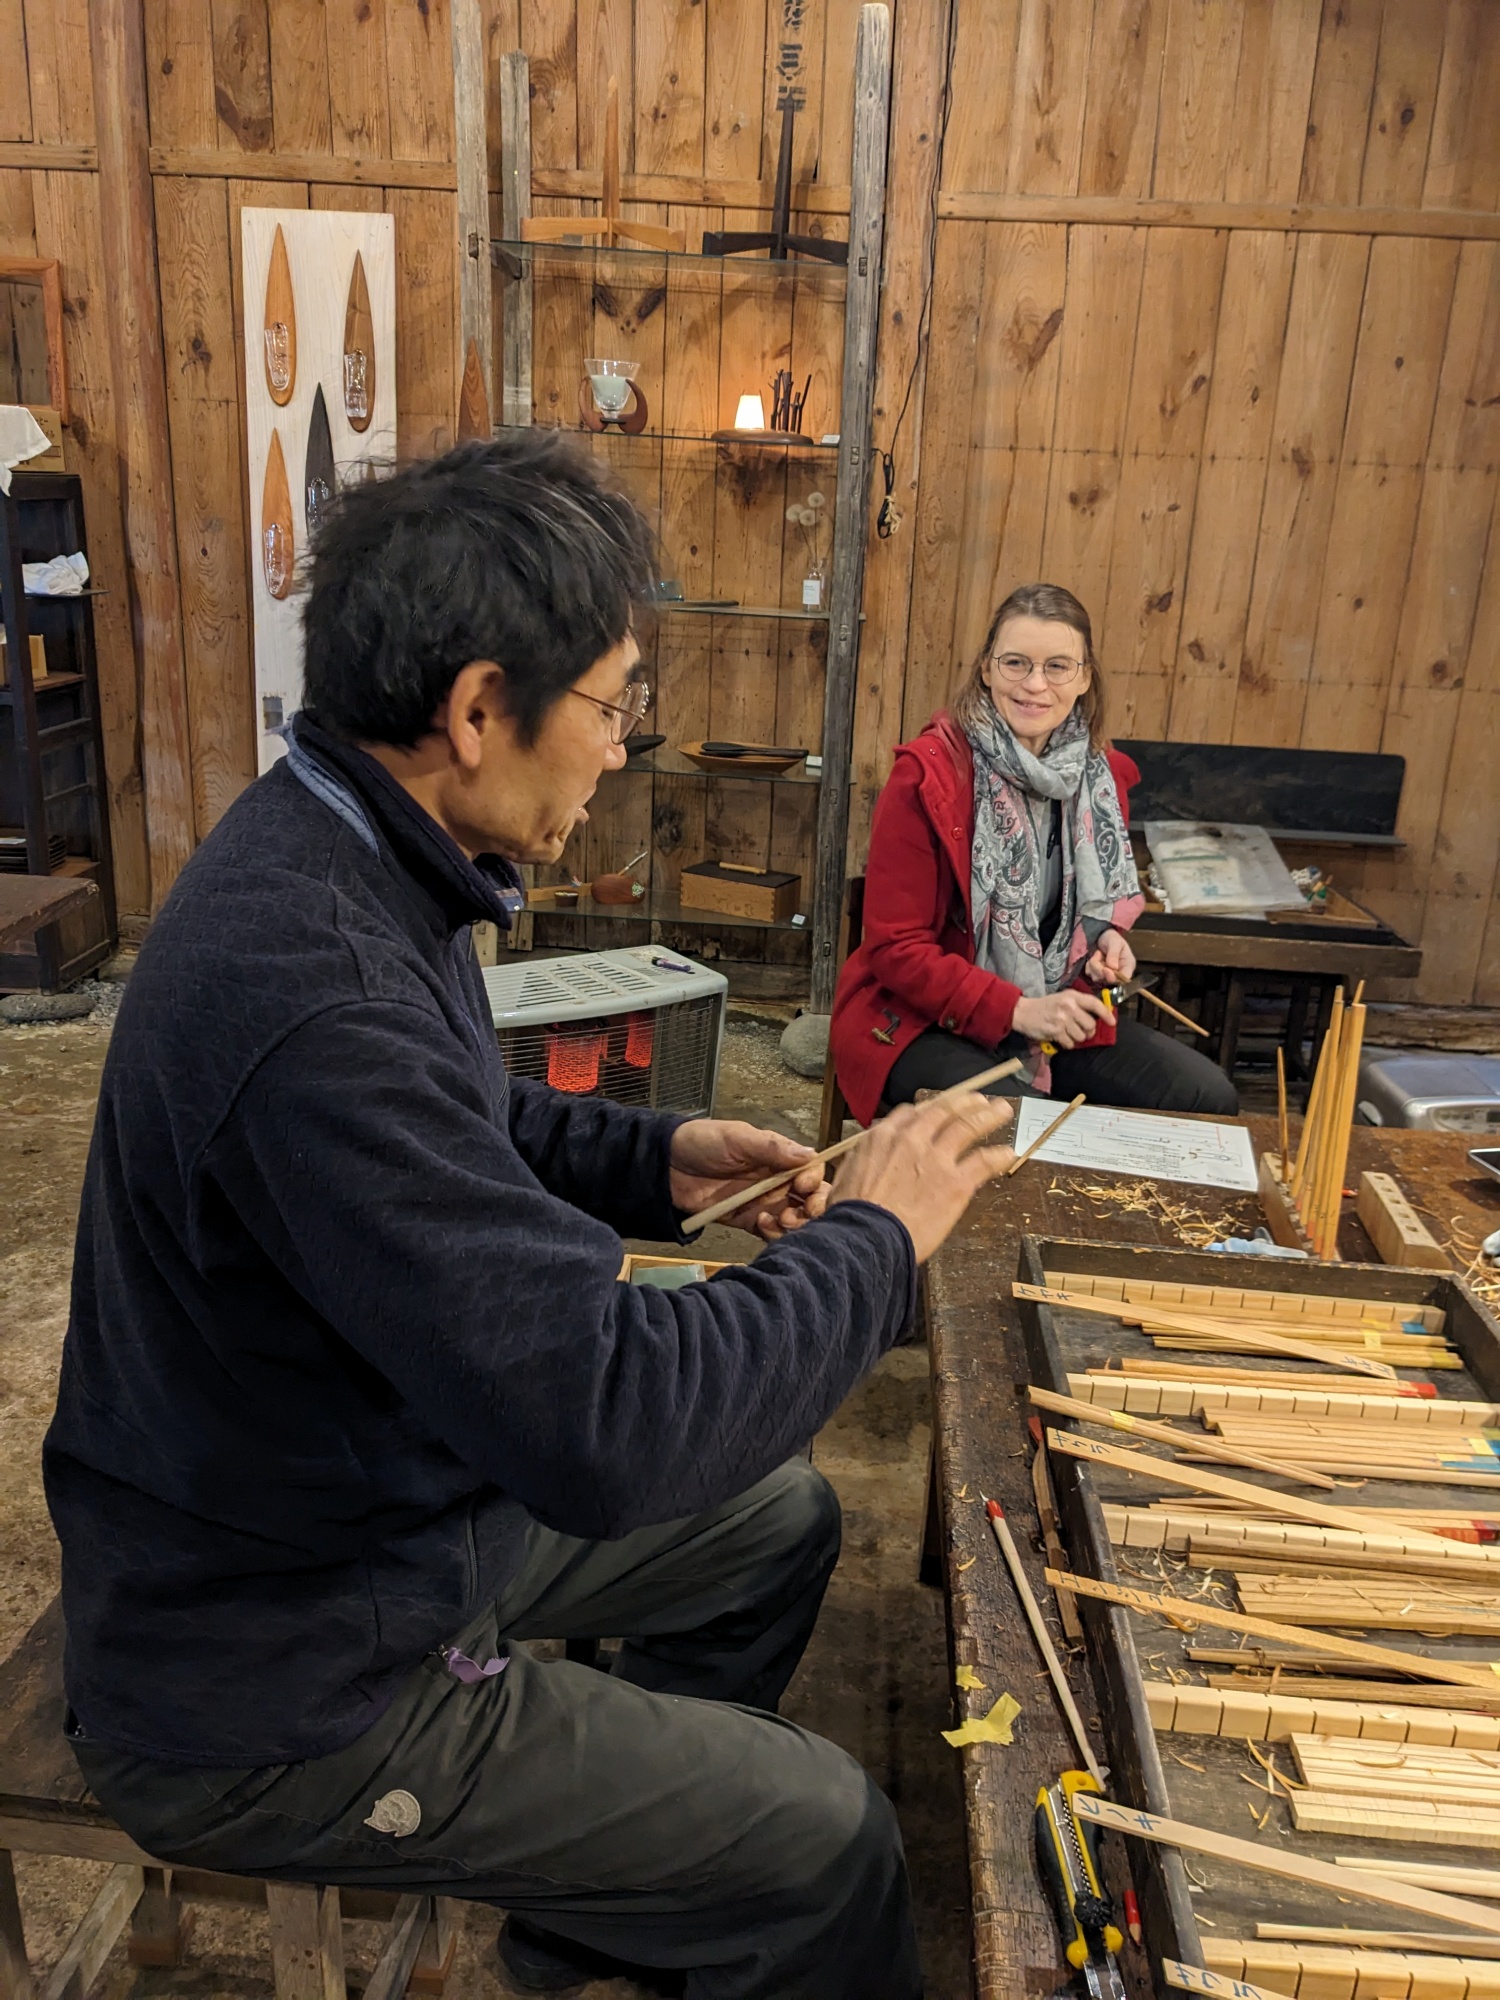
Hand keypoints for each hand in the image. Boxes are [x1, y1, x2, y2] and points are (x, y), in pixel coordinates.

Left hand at [670, 1119, 829, 1240]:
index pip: (811, 1170)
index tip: (801, 1187)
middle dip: (811, 1209)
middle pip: (810, 1199)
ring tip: (778, 1221)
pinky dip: (774, 1234)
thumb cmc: (702, 1142)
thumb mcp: (737, 1138)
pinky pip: (772, 1233)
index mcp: (779, 1157)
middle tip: (793, 1213)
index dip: (813, 1181)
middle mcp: (777, 1180)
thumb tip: (810, 1155)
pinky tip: (761, 1225)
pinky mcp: (749, 1221)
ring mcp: (765, 1202)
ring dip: (794, 1225)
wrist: (666, 1166)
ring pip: (796, 1219)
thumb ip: (771, 1148)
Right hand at [828, 1093, 1014, 1262]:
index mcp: (883, 1137)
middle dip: (964, 1102)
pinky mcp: (956, 1182)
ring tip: (1001, 1112)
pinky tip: (1007, 1154)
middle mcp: (912, 1140)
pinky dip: (998, 1156)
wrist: (865, 1238)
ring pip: (968, 1126)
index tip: (938, 1112)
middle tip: (979, 1100)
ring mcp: (936, 1159)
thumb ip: (860, 1164)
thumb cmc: (850, 1217)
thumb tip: (859, 1166)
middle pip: (944, 1110)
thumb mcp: (845, 1177)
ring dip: (988, 1116)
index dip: (928, 1110)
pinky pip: (983, 1161)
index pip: (911, 1114)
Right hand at [1011, 990, 1112, 1049]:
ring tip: (1067, 1033)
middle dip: (1088, 1031)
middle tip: (1080, 1030)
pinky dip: (1067, 1043)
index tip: (1112, 1022)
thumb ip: (1080, 1004)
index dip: (1106, 1014)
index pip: (1095, 1004)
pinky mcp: (1056, 1031)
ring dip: (1076, 1038)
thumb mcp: (1064, 998)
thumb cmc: (1046, 1005)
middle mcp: (1069, 1007)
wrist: (1024, 1011)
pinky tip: (1061, 1037)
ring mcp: (1062, 1020)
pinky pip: (1070, 1043)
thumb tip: (1099, 1016)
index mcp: (1073, 996)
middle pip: (1090, 1025)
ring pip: (1081, 1036)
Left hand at [1084, 927, 1135, 986]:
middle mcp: (1118, 973)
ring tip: (1097, 954)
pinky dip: (1089, 966)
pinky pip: (1090, 975)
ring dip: (1093, 965)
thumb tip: (1113, 967)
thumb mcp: (1115, 942)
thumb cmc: (1112, 938)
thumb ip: (1114, 954)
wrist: (1101, 936)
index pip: (1124, 979)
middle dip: (1100, 968)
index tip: (1105, 969)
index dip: (1114, 977)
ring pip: (1097, 978)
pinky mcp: (1098, 974)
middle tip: (1098, 954)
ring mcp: (1107, 975)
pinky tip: (1093, 957)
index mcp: (1128, 966)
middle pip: (1108, 980)